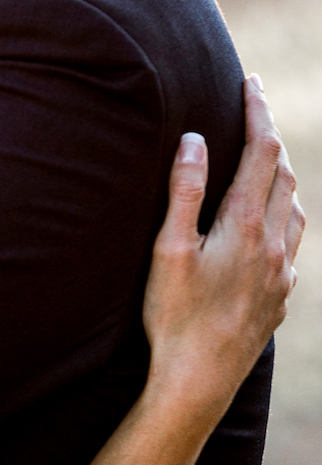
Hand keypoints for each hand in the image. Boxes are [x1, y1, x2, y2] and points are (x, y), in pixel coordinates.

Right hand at [142, 75, 303, 419]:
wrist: (199, 382)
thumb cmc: (174, 316)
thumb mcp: (168, 249)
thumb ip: (183, 191)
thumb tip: (195, 139)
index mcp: (246, 225)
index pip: (261, 152)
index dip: (257, 112)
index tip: (251, 82)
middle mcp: (274, 245)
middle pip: (284, 175)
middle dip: (270, 137)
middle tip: (254, 109)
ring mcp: (281, 274)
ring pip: (295, 209)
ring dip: (282, 176)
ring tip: (264, 160)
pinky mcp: (280, 298)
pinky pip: (292, 243)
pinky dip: (284, 216)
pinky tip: (268, 225)